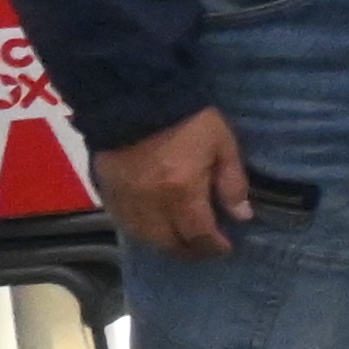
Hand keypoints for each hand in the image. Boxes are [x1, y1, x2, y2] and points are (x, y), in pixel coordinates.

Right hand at [95, 108, 252, 259]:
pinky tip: (153, 225)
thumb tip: (241, 216)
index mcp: (181, 192)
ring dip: (164, 243)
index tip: (224, 247)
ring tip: (180, 239)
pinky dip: (140, 229)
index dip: (213, 247)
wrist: (135, 98)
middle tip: (203, 248)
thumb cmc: (188, 120)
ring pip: (143, 237)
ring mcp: (125, 199)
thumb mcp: (222, 146)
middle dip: (189, 251)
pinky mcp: (106, 190)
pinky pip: (122, 222)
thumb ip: (232, 183)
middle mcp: (150, 203)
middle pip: (168, 243)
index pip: (198, 235)